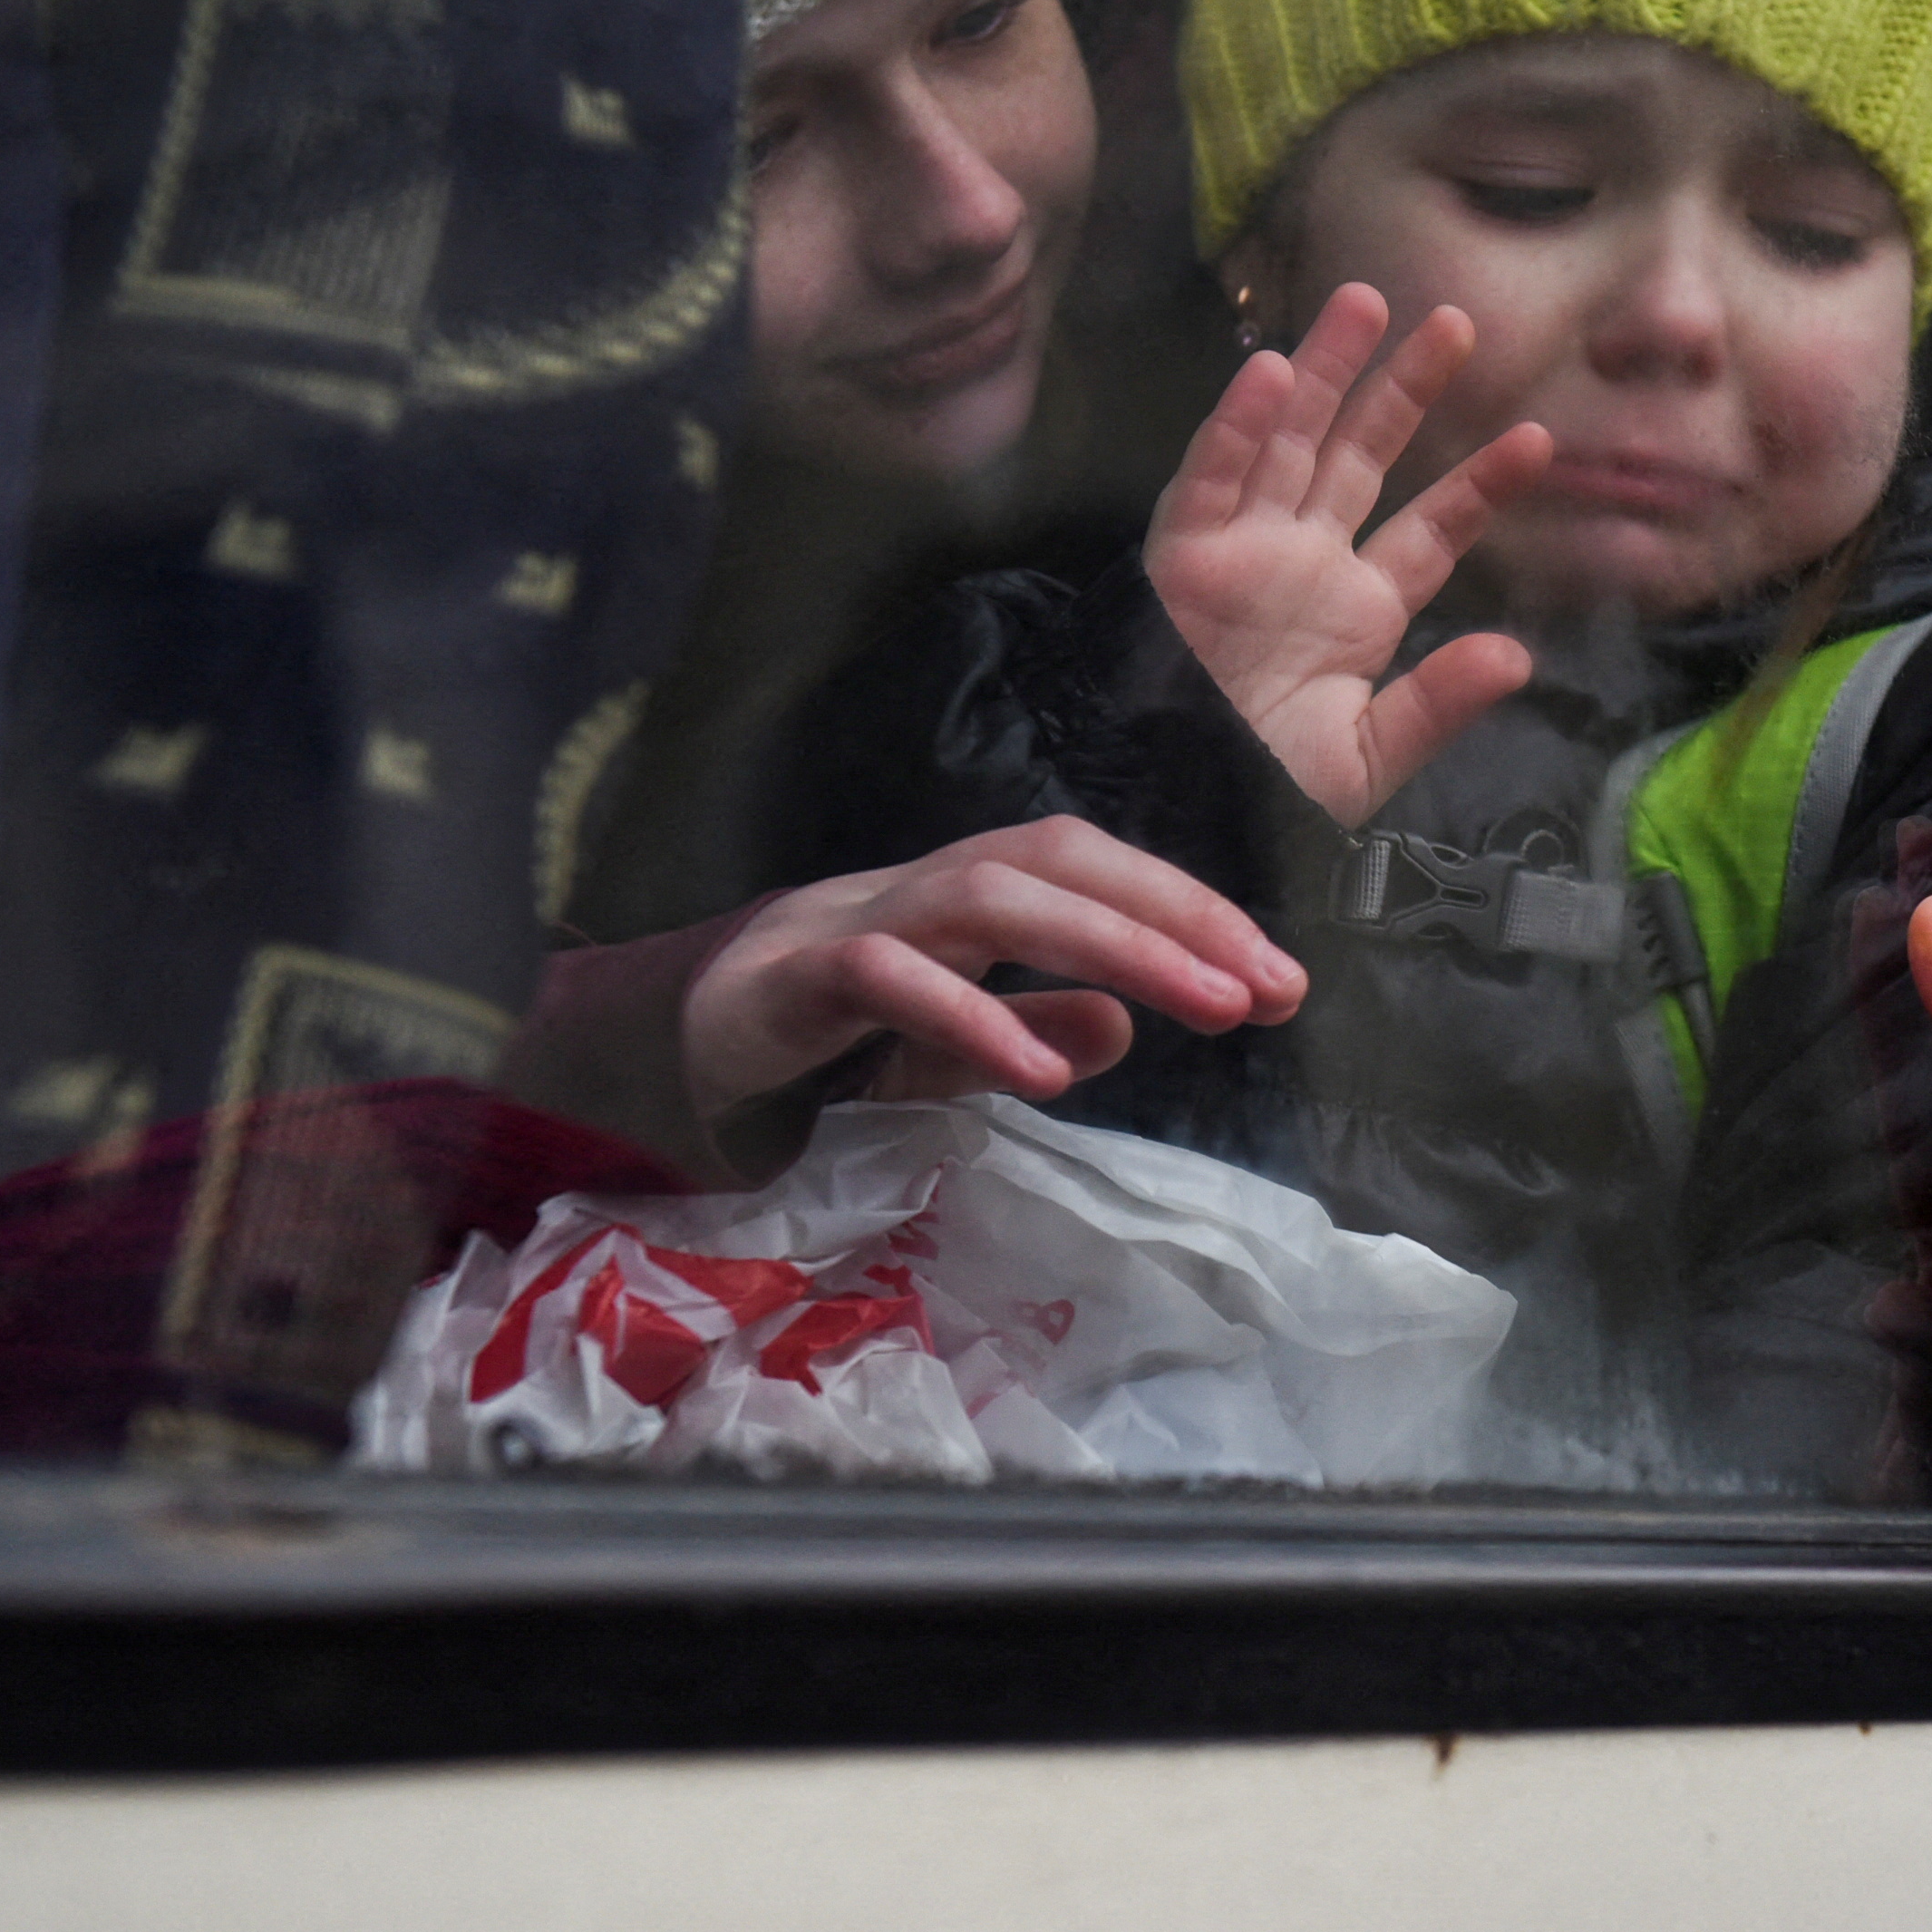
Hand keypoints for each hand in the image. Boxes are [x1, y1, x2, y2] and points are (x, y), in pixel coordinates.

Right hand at [681, 818, 1306, 1127]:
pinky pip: (888, 978)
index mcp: (967, 895)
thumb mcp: (946, 1042)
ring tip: (1202, 1007)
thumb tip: (1123, 1027)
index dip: (1191, 909)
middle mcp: (919, 887)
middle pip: (1059, 861)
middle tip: (1267, 989)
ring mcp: (850, 920)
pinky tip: (1046, 1070)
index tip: (1280, 979)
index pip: (1096, 869)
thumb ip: (1031, 1023)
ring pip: (990, 897)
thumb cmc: (813, 1037)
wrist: (651, 1047)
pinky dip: (973, 1017)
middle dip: (1175, 916)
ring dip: (1110, 944)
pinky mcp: (788, 980)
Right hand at [1145, 282, 1552, 824]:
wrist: (1178, 812)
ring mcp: (1243, 549)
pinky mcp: (1182, 554)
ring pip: (1289, 440)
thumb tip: (1517, 656)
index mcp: (1356, 611)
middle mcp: (1302, 563)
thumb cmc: (1263, 791)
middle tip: (1456, 321)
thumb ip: (1437, 704)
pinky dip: (1236, 426)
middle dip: (1404, 389)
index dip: (1478, 485)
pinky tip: (1271, 371)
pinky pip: (1211, 477)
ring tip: (1365, 300)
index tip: (1538, 442)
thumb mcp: (1366, 759)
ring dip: (1323, 370)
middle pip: (1361, 456)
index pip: (1429, 532)